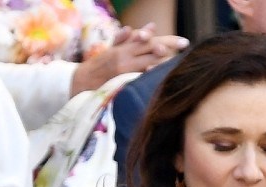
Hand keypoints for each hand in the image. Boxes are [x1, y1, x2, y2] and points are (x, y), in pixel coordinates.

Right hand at [69, 23, 188, 96]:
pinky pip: (136, 73)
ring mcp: (122, 66)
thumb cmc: (99, 67)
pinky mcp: (118, 77)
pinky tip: (157, 71)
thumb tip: (151, 26)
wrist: (80, 81)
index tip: (184, 42)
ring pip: (146, 58)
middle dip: (169, 45)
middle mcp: (125, 54)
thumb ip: (131, 38)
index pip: (149, 40)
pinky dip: (147, 71)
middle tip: (185, 44)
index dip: (167, 40)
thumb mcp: (113, 49)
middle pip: (151, 46)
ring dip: (160, 56)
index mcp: (125, 46)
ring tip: (174, 54)